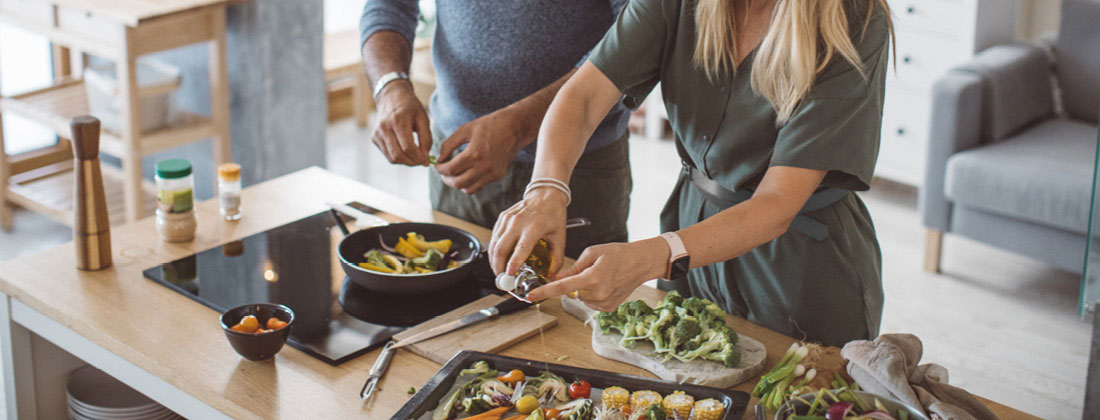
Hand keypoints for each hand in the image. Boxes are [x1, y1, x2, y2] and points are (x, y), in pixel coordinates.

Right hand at [371, 81, 431, 165]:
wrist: (391, 96)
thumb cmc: (410, 106)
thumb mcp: (423, 118)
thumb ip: (426, 138)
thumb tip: (426, 157)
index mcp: (398, 120)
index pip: (408, 147)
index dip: (419, 158)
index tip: (427, 160)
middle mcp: (385, 128)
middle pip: (398, 155)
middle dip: (412, 162)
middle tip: (422, 161)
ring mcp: (377, 134)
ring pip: (392, 158)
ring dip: (405, 161)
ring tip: (415, 156)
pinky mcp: (374, 138)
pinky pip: (387, 154)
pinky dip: (398, 157)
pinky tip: (405, 151)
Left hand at [435, 108, 527, 193]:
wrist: (515, 128)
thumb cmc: (489, 125)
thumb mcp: (466, 129)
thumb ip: (449, 144)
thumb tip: (439, 158)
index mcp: (475, 153)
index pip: (451, 169)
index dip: (440, 169)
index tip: (437, 165)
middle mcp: (485, 167)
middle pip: (458, 183)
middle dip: (446, 179)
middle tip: (443, 172)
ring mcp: (493, 173)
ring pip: (468, 189)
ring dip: (458, 183)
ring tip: (454, 173)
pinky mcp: (498, 176)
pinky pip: (479, 185)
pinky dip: (470, 182)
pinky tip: (467, 171)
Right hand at [490, 188, 568, 276]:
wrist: (546, 194)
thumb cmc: (553, 214)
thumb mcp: (560, 237)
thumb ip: (556, 258)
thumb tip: (552, 275)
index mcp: (534, 227)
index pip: (520, 249)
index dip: (513, 263)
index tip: (509, 274)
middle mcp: (518, 222)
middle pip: (500, 249)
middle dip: (498, 268)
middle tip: (502, 279)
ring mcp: (508, 219)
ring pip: (494, 244)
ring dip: (494, 261)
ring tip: (499, 271)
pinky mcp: (502, 217)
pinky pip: (494, 237)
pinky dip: (494, 250)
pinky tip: (499, 258)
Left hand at [525, 238, 669, 311]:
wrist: (640, 264)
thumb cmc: (618, 254)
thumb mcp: (592, 252)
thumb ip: (573, 268)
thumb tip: (557, 279)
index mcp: (593, 278)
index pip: (562, 287)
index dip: (544, 292)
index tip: (530, 296)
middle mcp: (598, 294)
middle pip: (571, 292)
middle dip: (573, 282)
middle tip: (589, 270)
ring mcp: (603, 304)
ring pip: (579, 297)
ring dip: (583, 288)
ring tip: (600, 276)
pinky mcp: (607, 309)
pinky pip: (589, 302)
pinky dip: (592, 294)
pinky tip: (604, 285)